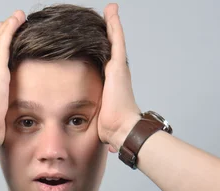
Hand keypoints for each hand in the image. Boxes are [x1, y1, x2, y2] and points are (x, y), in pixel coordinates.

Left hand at [98, 3, 141, 152]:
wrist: (122, 129)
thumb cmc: (112, 129)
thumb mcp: (100, 121)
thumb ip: (101, 125)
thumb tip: (108, 146)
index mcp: (112, 84)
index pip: (105, 62)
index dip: (102, 51)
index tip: (97, 40)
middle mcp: (117, 73)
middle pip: (112, 47)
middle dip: (108, 32)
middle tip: (106, 16)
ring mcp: (119, 68)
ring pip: (114, 40)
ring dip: (111, 24)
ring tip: (109, 10)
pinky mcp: (119, 65)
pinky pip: (115, 39)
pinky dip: (113, 24)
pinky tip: (111, 11)